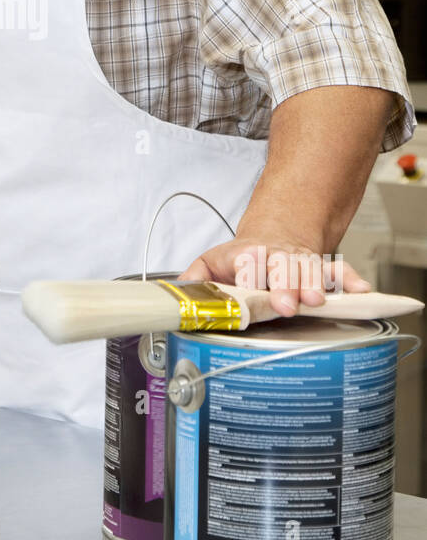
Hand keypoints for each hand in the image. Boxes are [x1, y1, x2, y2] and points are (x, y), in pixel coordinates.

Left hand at [179, 236, 370, 317]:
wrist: (273, 236)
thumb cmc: (241, 261)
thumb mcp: (213, 262)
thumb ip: (196, 277)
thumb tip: (179, 291)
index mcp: (248, 258)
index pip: (249, 266)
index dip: (252, 278)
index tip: (253, 290)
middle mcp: (277, 259)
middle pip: (282, 269)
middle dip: (286, 286)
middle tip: (289, 303)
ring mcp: (301, 263)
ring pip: (310, 270)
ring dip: (315, 284)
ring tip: (318, 300)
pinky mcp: (322, 270)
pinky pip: (339, 272)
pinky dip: (350, 280)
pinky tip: (361, 289)